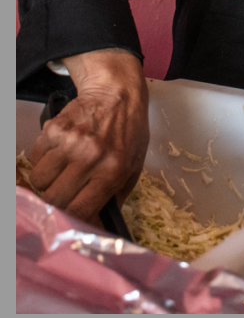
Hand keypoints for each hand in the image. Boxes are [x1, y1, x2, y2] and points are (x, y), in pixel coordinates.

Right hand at [27, 49, 149, 221]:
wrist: (118, 95)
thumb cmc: (128, 130)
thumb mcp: (134, 165)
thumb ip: (117, 195)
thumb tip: (99, 222)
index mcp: (113, 170)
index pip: (80, 210)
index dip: (73, 219)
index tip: (73, 217)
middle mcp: (90, 158)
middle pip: (55, 199)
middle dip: (57, 202)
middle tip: (64, 194)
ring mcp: (70, 143)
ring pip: (39, 181)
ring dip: (47, 181)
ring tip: (62, 171)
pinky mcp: (54, 130)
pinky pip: (35, 159)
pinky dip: (42, 161)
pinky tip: (58, 153)